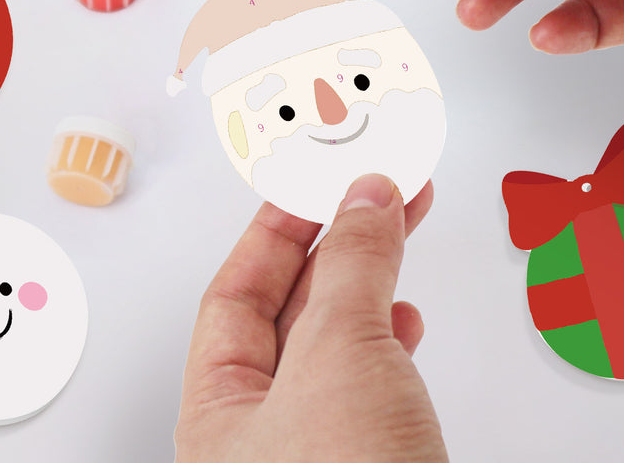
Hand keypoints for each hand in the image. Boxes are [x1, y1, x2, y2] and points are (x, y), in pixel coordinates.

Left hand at [174, 175, 447, 462]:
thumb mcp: (340, 352)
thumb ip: (352, 266)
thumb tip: (364, 201)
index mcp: (218, 412)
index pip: (234, 295)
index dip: (275, 231)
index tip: (314, 187)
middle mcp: (260, 434)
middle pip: (291, 311)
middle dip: (338, 245)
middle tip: (371, 194)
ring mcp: (317, 449)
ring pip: (336, 342)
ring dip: (371, 282)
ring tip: (398, 228)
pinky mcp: (368, 459)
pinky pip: (371, 379)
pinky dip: (391, 338)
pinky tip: (405, 319)